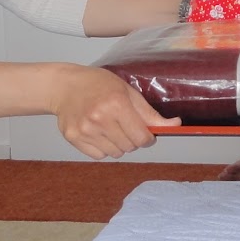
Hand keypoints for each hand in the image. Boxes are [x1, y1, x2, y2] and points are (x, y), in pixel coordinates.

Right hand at [51, 65, 177, 158]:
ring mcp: (85, 130)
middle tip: (125, 125)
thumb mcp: (127, 91)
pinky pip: (99, 155)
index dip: (147, 138)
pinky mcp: (74, 138)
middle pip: (130, 147)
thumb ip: (150, 113)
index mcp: (117, 104)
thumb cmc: (99, 85)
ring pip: (115, 153)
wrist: (65, 86)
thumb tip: (174, 125)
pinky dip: (103, 148)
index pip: (142, 137)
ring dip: (118, 144)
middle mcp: (100, 118)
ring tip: (110, 127)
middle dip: (133, 140)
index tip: (145, 133)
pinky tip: (98, 132)